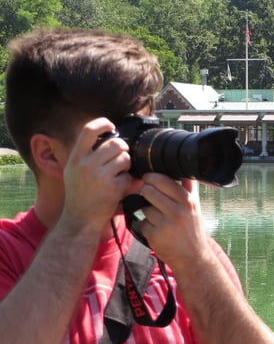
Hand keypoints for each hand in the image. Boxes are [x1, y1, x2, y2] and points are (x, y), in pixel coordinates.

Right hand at [59, 118, 133, 235]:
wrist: (80, 221)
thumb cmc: (79, 195)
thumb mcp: (74, 171)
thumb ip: (87, 155)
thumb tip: (109, 136)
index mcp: (75, 158)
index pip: (88, 130)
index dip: (103, 123)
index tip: (111, 125)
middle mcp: (85, 165)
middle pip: (115, 143)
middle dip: (123, 149)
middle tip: (120, 158)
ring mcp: (99, 176)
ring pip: (125, 158)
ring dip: (126, 165)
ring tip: (119, 174)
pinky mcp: (113, 188)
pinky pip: (129, 176)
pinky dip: (128, 181)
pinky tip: (119, 188)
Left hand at [136, 174, 209, 265]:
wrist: (193, 257)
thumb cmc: (192, 229)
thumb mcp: (195, 207)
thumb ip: (189, 188)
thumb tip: (184, 169)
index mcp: (187, 200)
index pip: (162, 180)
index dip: (151, 178)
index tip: (149, 180)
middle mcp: (177, 210)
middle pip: (148, 191)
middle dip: (145, 191)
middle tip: (147, 194)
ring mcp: (166, 223)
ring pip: (144, 206)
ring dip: (146, 210)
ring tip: (156, 216)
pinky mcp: (155, 235)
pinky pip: (142, 222)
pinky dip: (146, 226)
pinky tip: (155, 229)